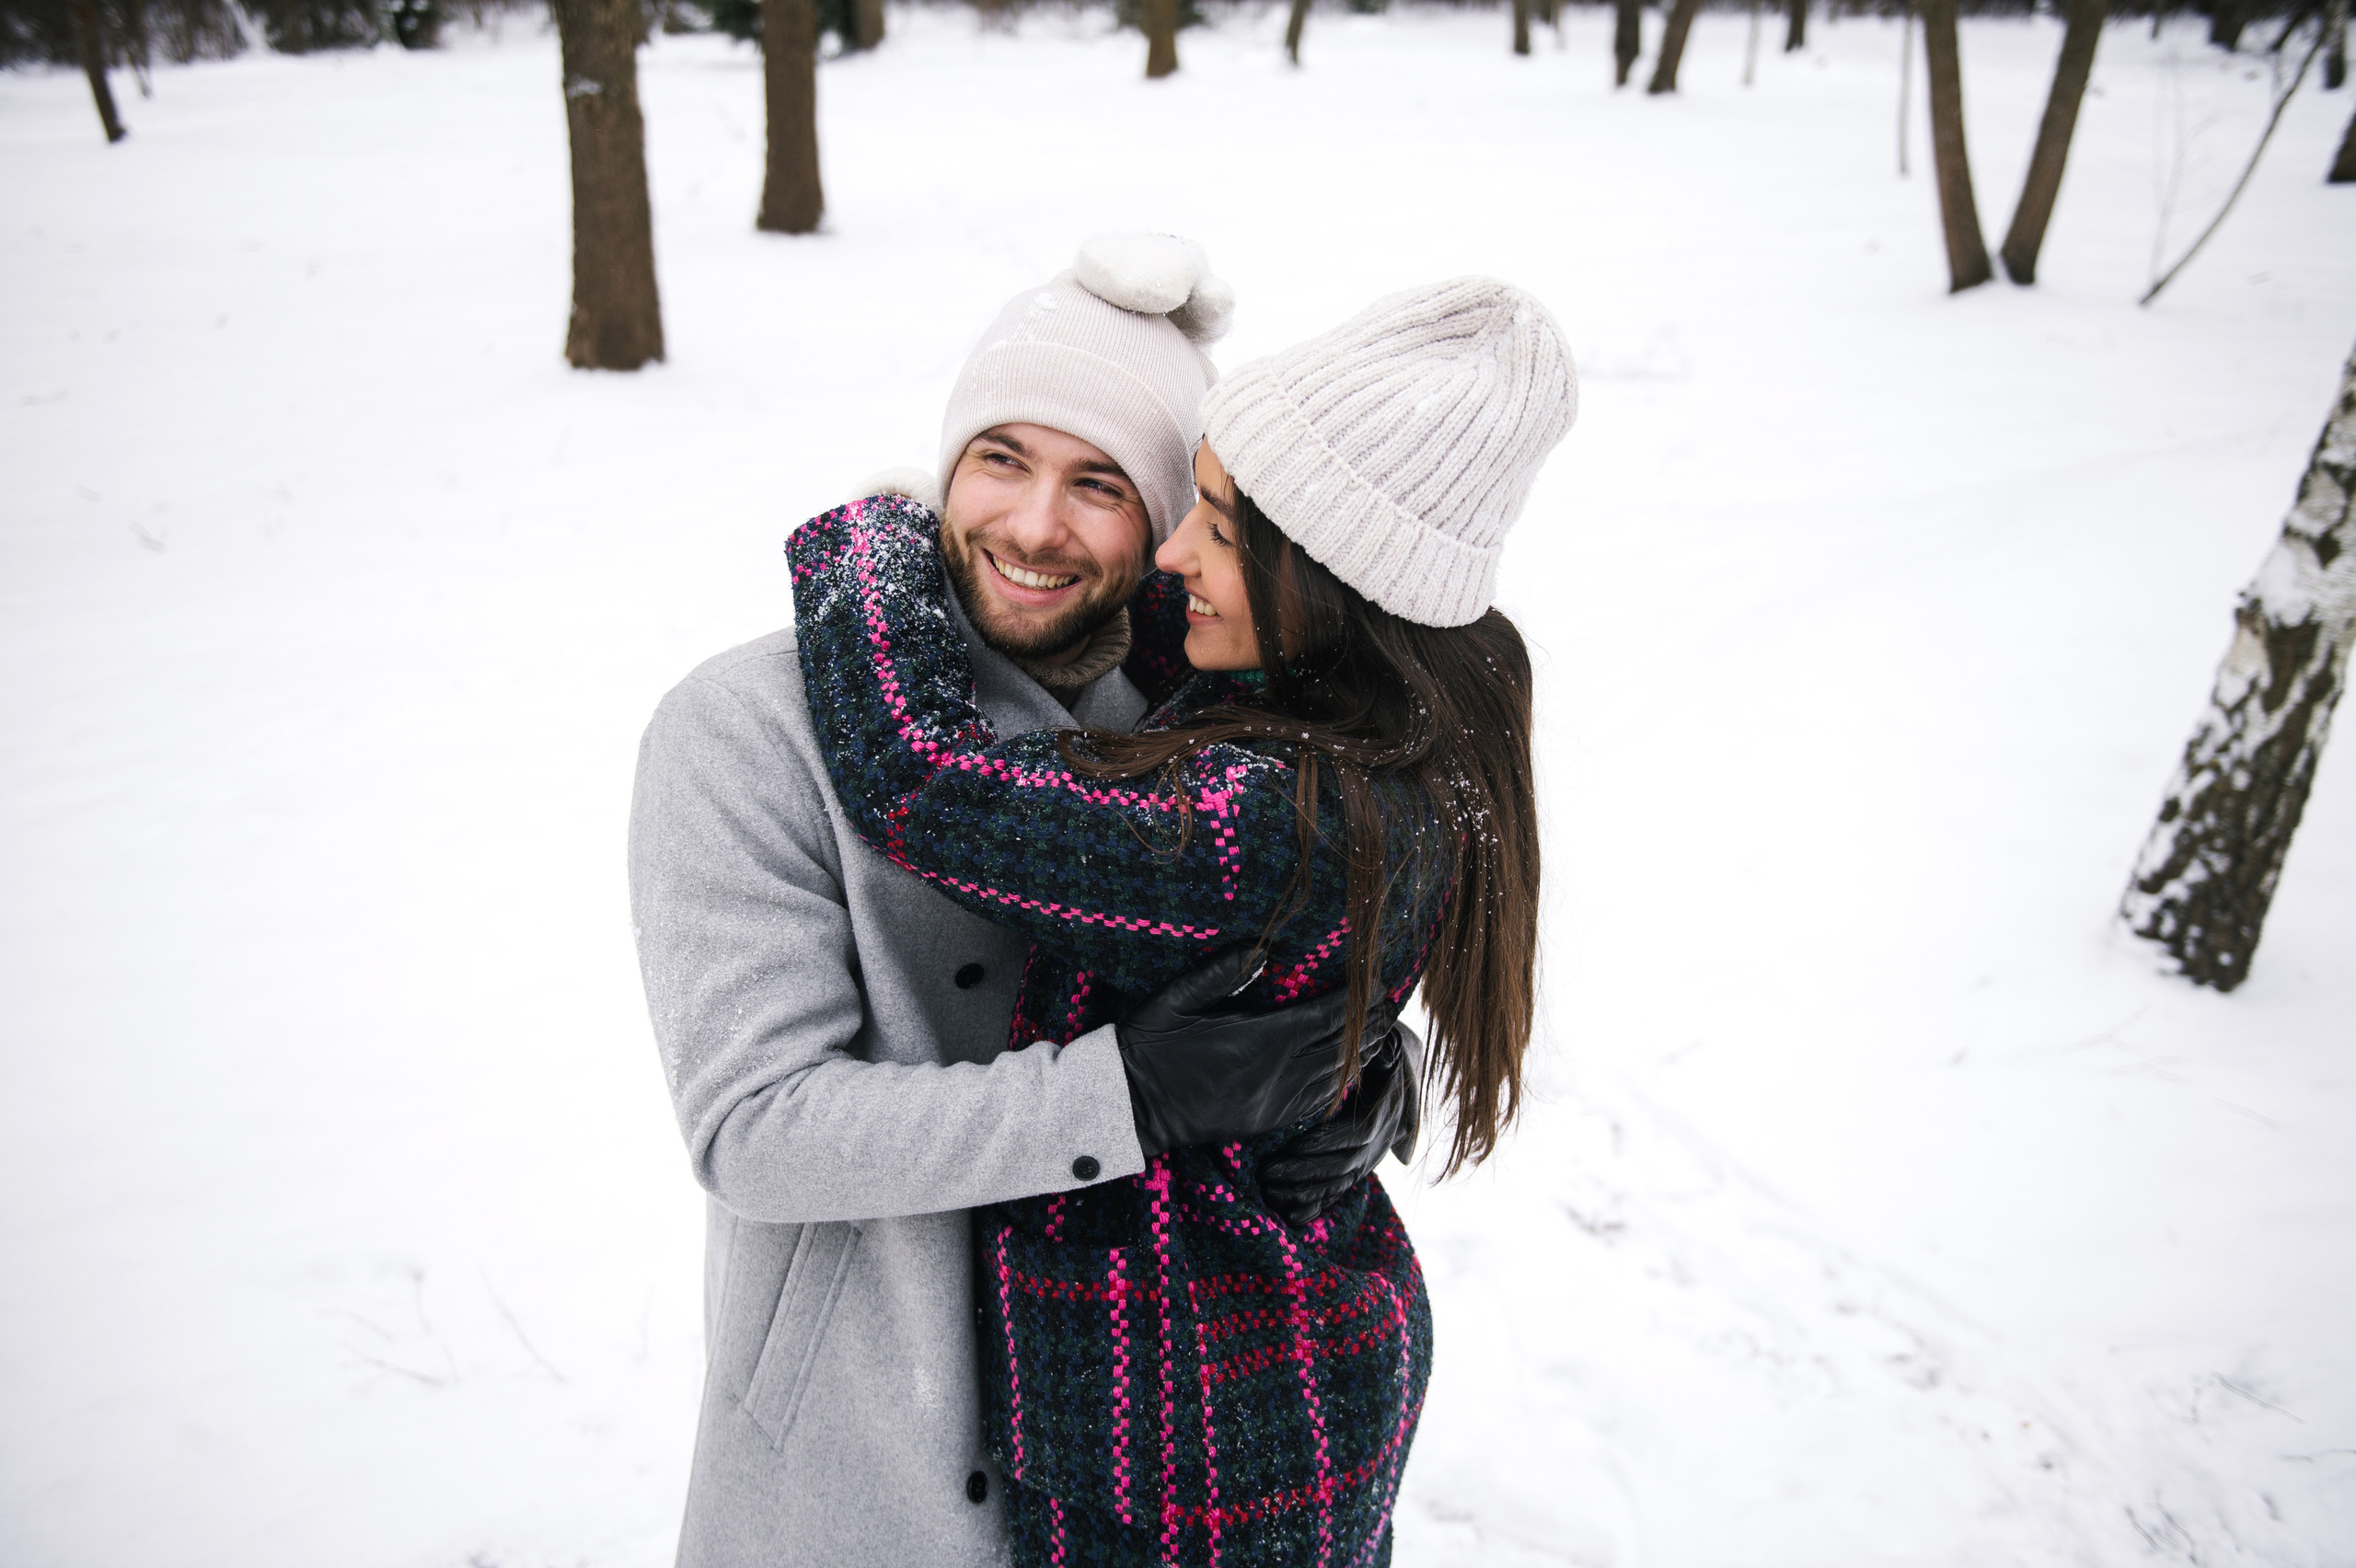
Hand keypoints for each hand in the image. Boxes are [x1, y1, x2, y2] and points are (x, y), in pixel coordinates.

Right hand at [1116, 947, 1394, 1157]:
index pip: (1324, 1017)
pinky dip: (1337, 1085)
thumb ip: (1219, 973)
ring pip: (1333, 1078)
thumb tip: (1261, 950)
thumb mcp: (1174, 998)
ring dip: (1359, 1054)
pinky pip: (1314, 1104)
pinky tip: (1346, 1072)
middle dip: (1367, 1026)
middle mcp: (1274, 1073)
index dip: (1355, 1002)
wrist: (1127, 1105)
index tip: (1374, 983)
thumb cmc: (1147, 1044)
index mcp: (1258, 1039)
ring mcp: (1271, 1101)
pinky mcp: (1264, 1120)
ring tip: (1378, 1034)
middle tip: (1388, 1006)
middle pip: (1339, 1048)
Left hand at [1259, 1022, 1422, 1226]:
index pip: (1355, 1136)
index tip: (1291, 1147)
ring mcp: (1370, 1159)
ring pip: (1339, 1184)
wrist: (1398, 1070)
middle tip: (1268, 1174)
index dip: (1324, 1144)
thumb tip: (1382, 1049)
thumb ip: (1381, 1054)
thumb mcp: (1387, 1050)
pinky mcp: (1358, 1169)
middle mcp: (1380, 1142)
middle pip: (1343, 1166)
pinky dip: (1316, 1207)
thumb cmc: (1381, 1055)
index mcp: (1384, 1113)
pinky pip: (1338, 1193)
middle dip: (1305, 1173)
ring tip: (1271, 1192)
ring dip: (1306, 1192)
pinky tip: (1292, 1218)